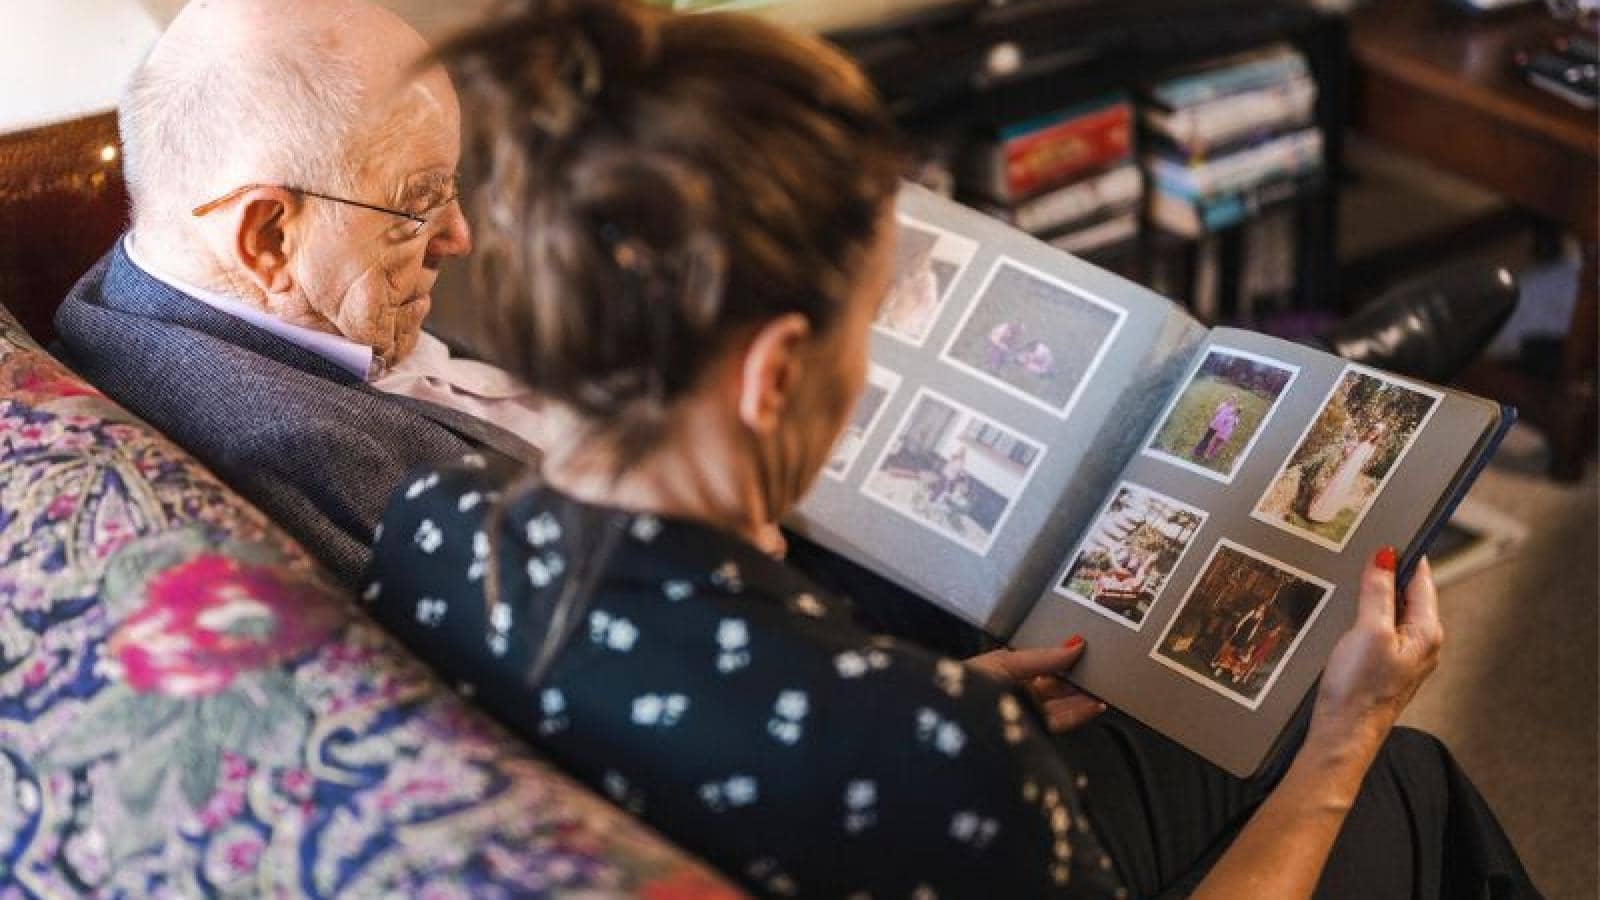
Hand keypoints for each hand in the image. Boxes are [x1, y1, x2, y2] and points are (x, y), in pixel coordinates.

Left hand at [967, 637, 1105, 733]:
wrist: (952, 719)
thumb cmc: (965, 686)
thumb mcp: (1004, 663)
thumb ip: (1042, 658)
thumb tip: (1075, 644)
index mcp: (1005, 674)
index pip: (1041, 665)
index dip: (1063, 658)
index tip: (1085, 649)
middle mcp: (1016, 696)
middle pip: (1054, 686)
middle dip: (1077, 678)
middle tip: (1102, 668)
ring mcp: (1024, 715)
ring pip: (1061, 706)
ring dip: (1083, 697)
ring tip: (1105, 686)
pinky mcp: (1031, 734)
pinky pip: (1060, 723)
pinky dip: (1079, 714)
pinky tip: (1094, 705)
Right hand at [1311, 552, 1442, 753]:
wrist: (1342, 734)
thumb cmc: (1359, 688)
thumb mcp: (1368, 630)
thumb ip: (1378, 591)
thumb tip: (1385, 556)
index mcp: (1427, 631)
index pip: (1422, 580)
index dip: (1405, 555)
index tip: (1388, 531)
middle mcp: (1423, 643)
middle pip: (1408, 594)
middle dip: (1387, 573)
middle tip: (1362, 552)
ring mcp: (1405, 656)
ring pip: (1392, 611)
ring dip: (1374, 595)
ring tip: (1351, 580)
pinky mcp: (1385, 665)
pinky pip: (1381, 628)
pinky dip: (1367, 615)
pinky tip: (1347, 614)